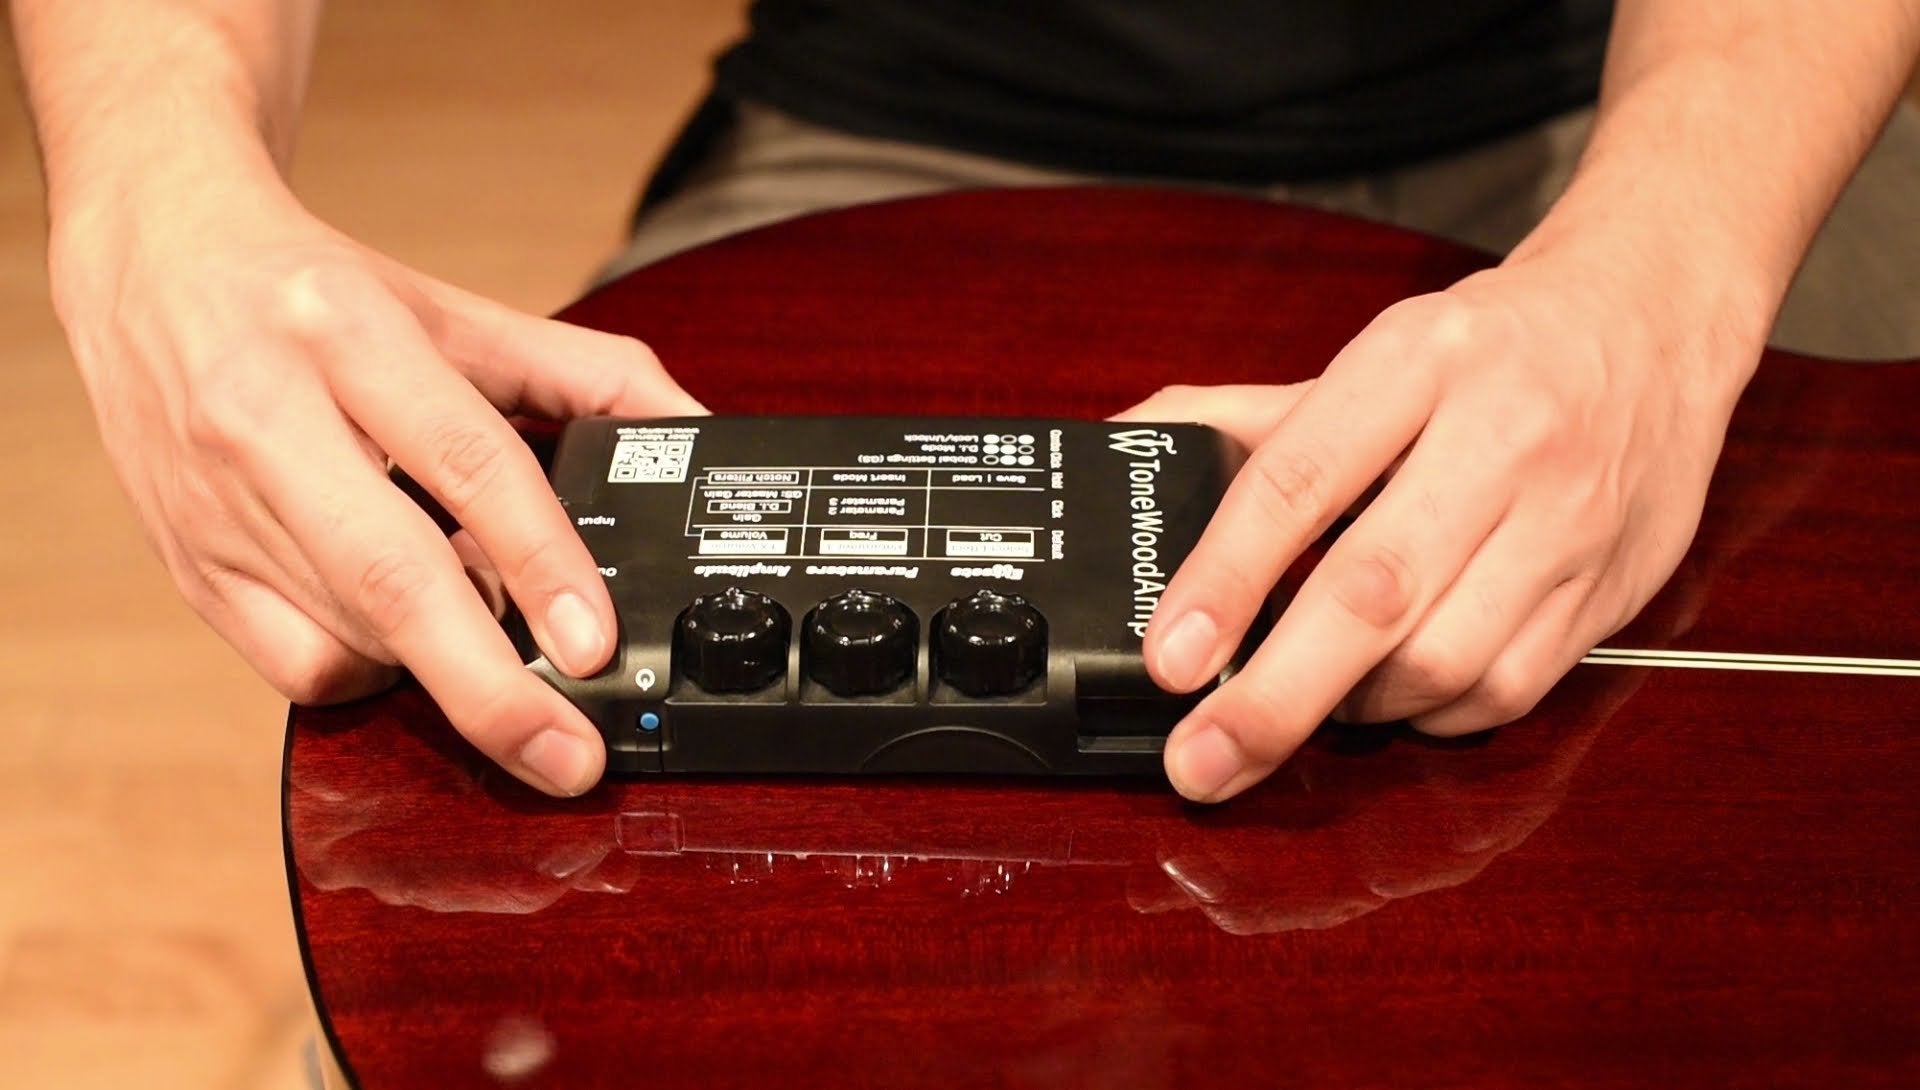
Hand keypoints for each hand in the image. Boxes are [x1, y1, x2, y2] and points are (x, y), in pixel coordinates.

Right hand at [53, 188, 702, 796]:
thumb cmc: (311, 291)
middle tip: (568, 755)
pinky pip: (296, 664)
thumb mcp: (454, 310)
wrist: (153, 261)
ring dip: (444, 665)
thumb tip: (694, 427)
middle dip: (490, 688)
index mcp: (350, 332)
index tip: (593, 643)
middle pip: (391, 577)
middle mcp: (269, 415)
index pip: (464, 459)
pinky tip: (406, 634)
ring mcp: (217, 501)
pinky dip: (373, 671)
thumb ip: (584, 372)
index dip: (540, 560)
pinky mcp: (189, 567)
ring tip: (501, 648)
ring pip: (350, 631)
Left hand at [1118, 256, 1755, 801]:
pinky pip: (1506, 689)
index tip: (1170, 658)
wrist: (1653, 324)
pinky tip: (1390, 698)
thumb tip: (1127, 442)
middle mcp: (1499, 438)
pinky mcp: (1609, 588)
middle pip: (1373, 592)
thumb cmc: (1489, 351)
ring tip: (1298, 703)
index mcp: (1415, 363)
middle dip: (1274, 695)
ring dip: (1352, 707)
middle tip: (1200, 758)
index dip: (1224, 580)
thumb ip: (1249, 417)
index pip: (1300, 480)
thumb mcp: (1371, 354)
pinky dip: (1431, 715)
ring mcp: (1565, 520)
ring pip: (1445, 657)